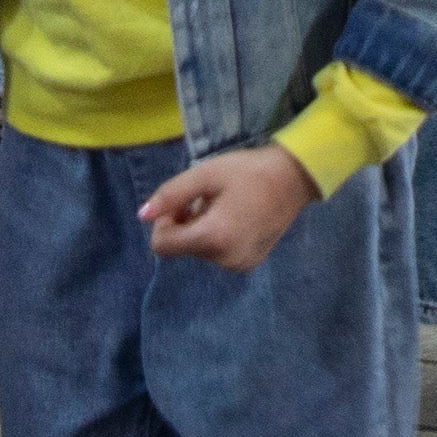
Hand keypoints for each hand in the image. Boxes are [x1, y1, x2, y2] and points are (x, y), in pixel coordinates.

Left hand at [139, 144, 312, 270]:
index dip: (164, 221)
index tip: (182, 201)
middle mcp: (224, 260)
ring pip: (198, 250)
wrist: (294, 178)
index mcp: (213, 238)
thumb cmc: (249, 171)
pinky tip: (235, 216)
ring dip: (200, 228)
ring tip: (224, 205)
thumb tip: (142, 215)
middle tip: (207, 197)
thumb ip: (170, 195)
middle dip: (185, 222)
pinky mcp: (248, 263)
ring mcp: (238, 265)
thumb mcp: (206, 175)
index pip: (162, 245)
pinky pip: (217, 253)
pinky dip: (216, 236)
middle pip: (181, 247)